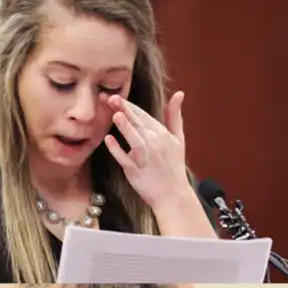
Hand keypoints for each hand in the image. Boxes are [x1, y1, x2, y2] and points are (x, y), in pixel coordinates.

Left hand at [101, 91, 191, 213]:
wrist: (172, 194)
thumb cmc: (173, 166)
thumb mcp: (178, 138)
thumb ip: (174, 116)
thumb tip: (178, 93)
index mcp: (162, 134)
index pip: (143, 116)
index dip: (129, 105)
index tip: (116, 95)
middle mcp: (154, 143)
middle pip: (137, 123)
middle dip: (124, 110)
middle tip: (109, 97)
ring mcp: (144, 157)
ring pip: (133, 139)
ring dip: (125, 126)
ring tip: (115, 113)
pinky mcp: (135, 171)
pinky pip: (125, 159)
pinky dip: (117, 149)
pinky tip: (108, 139)